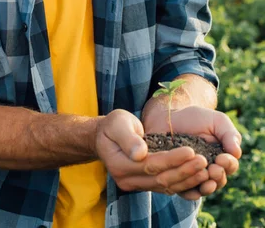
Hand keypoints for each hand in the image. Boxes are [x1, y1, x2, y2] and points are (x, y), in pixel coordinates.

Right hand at [95, 109, 210, 195]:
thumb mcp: (117, 123)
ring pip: (166, 186)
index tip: (191, 151)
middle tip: (204, 162)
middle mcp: (127, 180)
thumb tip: (140, 153)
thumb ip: (128, 138)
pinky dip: (184, 183)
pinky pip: (167, 187)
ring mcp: (136, 185)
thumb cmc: (113, 125)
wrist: (105, 137)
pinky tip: (198, 176)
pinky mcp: (145, 184)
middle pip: (161, 179)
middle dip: (184, 171)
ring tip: (206, 170)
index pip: (150, 165)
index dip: (172, 159)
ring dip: (187, 179)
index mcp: (120, 164)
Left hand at [143, 105, 241, 199]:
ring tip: (205, 179)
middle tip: (213, 169)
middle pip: (219, 181)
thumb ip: (229, 134)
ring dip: (207, 187)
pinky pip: (185, 192)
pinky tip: (190, 188)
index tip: (222, 158)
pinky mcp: (179, 179)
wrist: (168, 117)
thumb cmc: (194, 118)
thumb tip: (237, 153)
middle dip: (218, 176)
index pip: (230, 166)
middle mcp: (210, 169)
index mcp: (221, 156)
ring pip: (204, 189)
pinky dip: (190, 193)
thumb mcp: (216, 121)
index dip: (228, 164)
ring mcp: (194, 175)